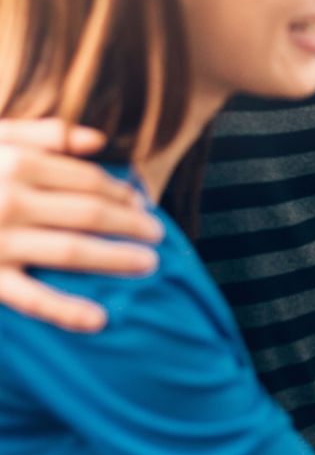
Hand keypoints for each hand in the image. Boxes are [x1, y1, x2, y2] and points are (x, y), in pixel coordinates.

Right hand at [0, 119, 162, 330]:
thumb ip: (42, 134)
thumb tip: (98, 140)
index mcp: (16, 163)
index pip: (90, 180)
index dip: (124, 192)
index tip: (143, 203)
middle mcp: (11, 199)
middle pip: (93, 213)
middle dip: (133, 224)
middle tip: (159, 234)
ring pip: (74, 250)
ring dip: (118, 258)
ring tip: (149, 265)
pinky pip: (30, 297)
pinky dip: (65, 310)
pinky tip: (98, 320)